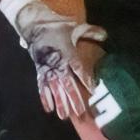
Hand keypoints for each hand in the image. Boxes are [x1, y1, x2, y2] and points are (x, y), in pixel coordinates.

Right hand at [14, 0, 106, 118]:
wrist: (33, 23)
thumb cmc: (56, 25)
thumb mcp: (75, 26)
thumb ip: (91, 32)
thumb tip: (106, 36)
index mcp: (67, 52)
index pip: (79, 69)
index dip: (86, 80)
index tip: (93, 92)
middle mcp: (57, 64)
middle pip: (67, 84)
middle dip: (73, 98)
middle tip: (80, 112)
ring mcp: (47, 69)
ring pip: (54, 89)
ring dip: (59, 102)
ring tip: (64, 116)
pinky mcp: (39, 71)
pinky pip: (42, 87)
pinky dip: (45, 98)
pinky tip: (48, 109)